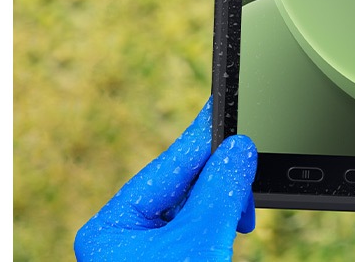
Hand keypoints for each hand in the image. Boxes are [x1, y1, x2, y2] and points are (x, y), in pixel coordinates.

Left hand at [74, 99, 257, 260]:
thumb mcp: (201, 238)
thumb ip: (219, 189)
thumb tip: (240, 146)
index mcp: (107, 228)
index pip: (160, 171)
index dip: (197, 139)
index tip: (219, 108)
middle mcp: (119, 237)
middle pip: (175, 189)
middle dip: (215, 178)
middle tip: (248, 157)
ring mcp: (141, 251)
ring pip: (186, 210)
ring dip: (219, 203)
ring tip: (245, 205)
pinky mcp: (164, 259)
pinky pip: (190, 230)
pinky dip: (214, 222)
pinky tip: (234, 219)